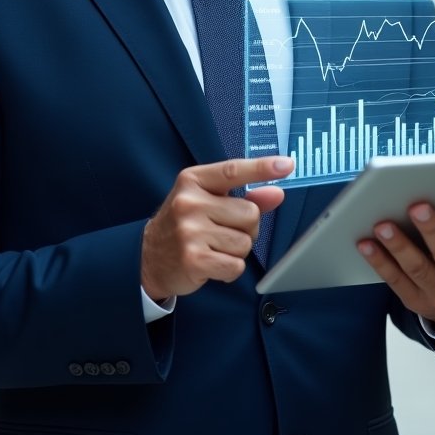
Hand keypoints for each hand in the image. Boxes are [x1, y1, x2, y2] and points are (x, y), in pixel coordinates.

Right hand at [141, 156, 292, 301]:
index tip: (286, 165)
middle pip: (250, 213)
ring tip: (214, 248)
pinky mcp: (193, 259)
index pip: (233, 170)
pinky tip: (212, 263)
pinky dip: (230, 269)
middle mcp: (189, 202)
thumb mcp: (208, 202)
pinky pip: (236, 265)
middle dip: (246, 228)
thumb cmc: (184, 225)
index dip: (262, 168)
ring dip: (236, 250)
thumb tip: (277, 193)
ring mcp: (190, 231)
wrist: (147, 258)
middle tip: (222, 232)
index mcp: (193, 180)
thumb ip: (244, 196)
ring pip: (245, 242)